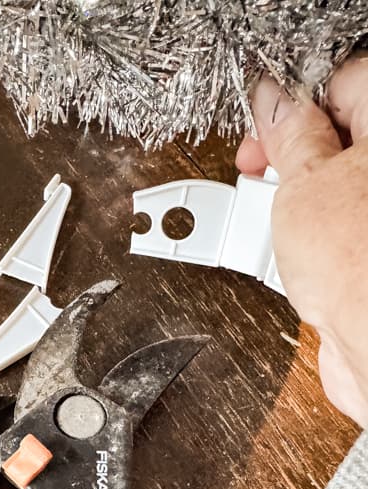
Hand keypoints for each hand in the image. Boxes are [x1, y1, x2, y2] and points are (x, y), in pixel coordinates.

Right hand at [236, 57, 367, 427]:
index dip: (293, 106)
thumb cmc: (361, 271)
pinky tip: (293, 253)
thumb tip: (277, 104)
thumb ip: (289, 138)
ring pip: (333, 188)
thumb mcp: (302, 186)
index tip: (262, 130)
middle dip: (291, 157)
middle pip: (339, 138)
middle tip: (260, 172)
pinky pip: (334, 228)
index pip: (342, 88)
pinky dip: (308, 237)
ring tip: (276, 223)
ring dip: (295, 203)